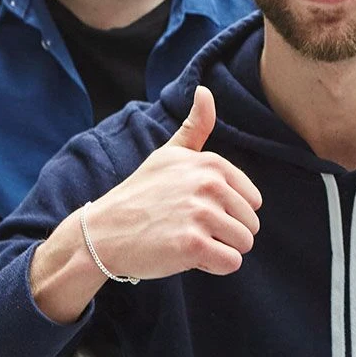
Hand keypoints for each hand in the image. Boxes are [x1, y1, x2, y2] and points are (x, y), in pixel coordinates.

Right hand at [31, 86, 262, 322]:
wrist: (102, 233)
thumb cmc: (140, 195)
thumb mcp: (168, 155)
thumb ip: (195, 127)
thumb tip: (205, 90)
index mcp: (212, 164)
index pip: (253, 201)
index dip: (227, 212)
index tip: (194, 209)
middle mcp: (209, 184)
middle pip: (251, 224)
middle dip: (225, 232)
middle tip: (187, 227)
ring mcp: (201, 214)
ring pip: (243, 244)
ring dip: (218, 249)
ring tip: (185, 239)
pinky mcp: (192, 244)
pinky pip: (231, 262)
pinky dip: (212, 265)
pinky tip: (185, 255)